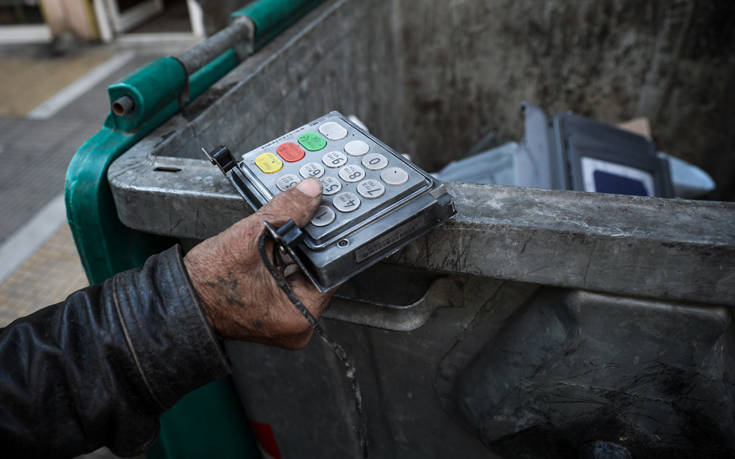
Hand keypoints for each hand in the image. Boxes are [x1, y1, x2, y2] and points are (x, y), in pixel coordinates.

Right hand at [184, 178, 333, 348]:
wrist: (180, 299)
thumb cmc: (207, 284)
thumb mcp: (249, 238)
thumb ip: (285, 211)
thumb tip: (309, 193)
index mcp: (301, 315)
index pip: (332, 270)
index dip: (327, 240)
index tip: (326, 218)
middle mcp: (298, 323)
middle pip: (318, 270)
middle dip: (308, 243)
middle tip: (300, 220)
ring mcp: (286, 317)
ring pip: (303, 271)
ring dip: (294, 250)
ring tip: (276, 237)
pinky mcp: (275, 309)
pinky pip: (289, 278)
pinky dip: (282, 259)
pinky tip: (271, 247)